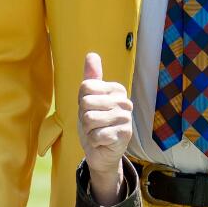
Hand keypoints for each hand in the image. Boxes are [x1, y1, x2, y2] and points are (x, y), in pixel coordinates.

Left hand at [77, 52, 132, 204]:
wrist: (101, 151)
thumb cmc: (94, 123)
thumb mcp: (88, 99)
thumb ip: (91, 77)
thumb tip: (92, 54)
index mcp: (116, 89)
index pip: (85, 87)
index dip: (81, 102)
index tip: (90, 110)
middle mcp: (124, 101)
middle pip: (86, 103)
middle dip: (84, 117)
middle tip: (93, 124)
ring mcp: (126, 118)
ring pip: (90, 119)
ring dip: (88, 130)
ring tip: (97, 132)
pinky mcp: (124, 135)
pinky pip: (96, 135)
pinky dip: (93, 141)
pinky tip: (101, 142)